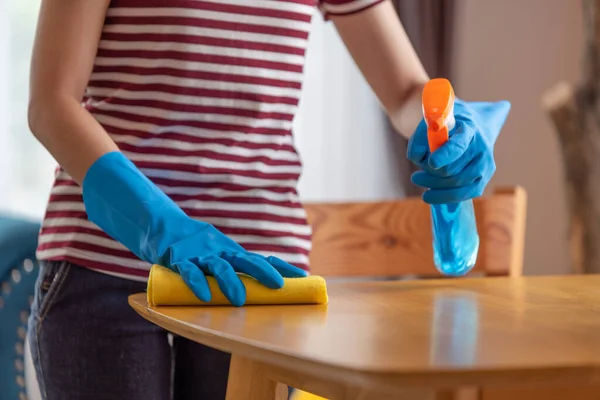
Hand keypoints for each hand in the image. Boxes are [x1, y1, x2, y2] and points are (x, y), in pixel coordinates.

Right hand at [83, 152, 306, 306]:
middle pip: (246, 260)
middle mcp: (218, 250)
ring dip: (230, 282)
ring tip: (239, 299)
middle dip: (263, 272)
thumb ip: (228, 270)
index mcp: (229, 250)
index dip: (280, 267)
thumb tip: (250, 290)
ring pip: (218, 267)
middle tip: (278, 286)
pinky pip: (188, 271)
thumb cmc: (189, 246)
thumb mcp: (213, 256)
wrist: (157, 222)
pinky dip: (196, 282)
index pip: (260, 258)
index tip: (302, 277)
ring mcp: (198, 253)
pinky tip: (203, 296)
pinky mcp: (177, 257)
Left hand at [406, 99, 510, 203]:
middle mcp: (481, 149)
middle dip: (430, 175)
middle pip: (453, 170)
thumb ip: (421, 136)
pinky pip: (463, 195)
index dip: (445, 155)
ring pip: (456, 184)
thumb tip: (415, 157)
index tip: (431, 163)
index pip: (458, 145)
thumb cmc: (449, 125)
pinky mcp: (482, 181)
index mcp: (469, 130)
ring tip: (418, 181)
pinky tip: (430, 195)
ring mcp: (484, 167)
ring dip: (433, 186)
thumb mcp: (433, 121)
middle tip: (415, 177)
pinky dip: (443, 197)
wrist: (475, 128)